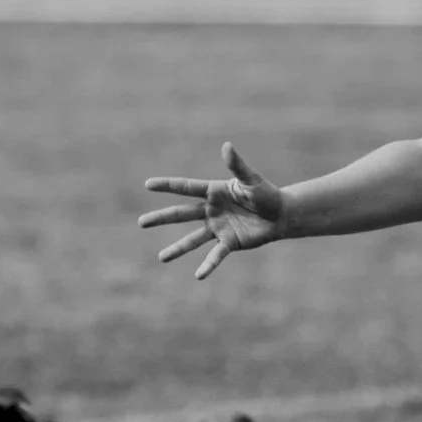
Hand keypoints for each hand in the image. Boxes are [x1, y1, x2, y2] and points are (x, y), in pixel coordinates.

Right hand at [139, 143, 290, 279]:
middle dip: (162, 218)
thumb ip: (237, 165)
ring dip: (177, 249)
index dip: (168, 185)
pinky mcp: (229, 243)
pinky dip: (208, 265)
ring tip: (161, 258)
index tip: (148, 184)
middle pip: (182, 214)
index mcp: (213, 192)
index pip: (186, 188)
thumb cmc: (265, 193)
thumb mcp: (251, 179)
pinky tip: (198, 275)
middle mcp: (211, 210)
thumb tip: (226, 146)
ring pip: (193, 239)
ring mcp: (218, 228)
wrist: (280, 215)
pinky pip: (216, 255)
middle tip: (141, 222)